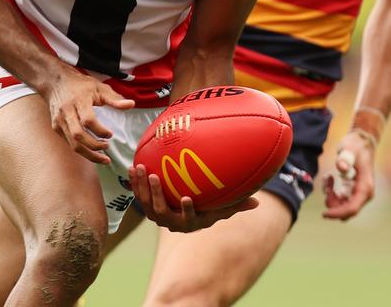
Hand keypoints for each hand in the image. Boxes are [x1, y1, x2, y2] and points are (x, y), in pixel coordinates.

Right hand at [45, 70, 134, 164]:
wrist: (55, 82)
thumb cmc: (80, 85)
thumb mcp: (99, 88)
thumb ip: (114, 99)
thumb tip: (131, 105)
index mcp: (79, 101)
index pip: (88, 120)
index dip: (101, 131)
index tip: (111, 134)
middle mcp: (67, 112)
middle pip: (78, 135)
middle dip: (95, 146)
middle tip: (107, 147)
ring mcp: (59, 121)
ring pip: (73, 144)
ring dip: (88, 154)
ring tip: (103, 158)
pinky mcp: (56, 127)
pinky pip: (69, 143)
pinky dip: (81, 149)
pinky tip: (91, 150)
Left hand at [128, 164, 257, 232]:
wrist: (185, 216)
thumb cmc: (207, 210)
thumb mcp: (221, 210)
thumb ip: (236, 206)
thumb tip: (258, 202)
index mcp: (189, 222)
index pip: (187, 218)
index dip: (186, 210)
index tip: (187, 198)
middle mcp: (170, 222)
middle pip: (160, 210)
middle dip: (155, 194)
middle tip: (155, 176)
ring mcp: (157, 215)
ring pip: (145, 203)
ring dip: (141, 186)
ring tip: (140, 168)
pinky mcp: (146, 207)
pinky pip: (138, 195)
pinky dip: (134, 183)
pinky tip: (132, 167)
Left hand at [322, 130, 375, 220]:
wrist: (361, 142)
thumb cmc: (356, 145)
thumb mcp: (349, 148)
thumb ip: (345, 157)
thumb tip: (341, 168)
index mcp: (365, 188)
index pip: (352, 209)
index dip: (338, 213)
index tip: (324, 213)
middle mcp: (365, 194)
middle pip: (346, 211)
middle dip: (332, 202)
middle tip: (327, 182)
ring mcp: (359, 194)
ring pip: (342, 206)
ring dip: (330, 195)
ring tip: (328, 177)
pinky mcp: (353, 191)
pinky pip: (340, 200)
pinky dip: (332, 192)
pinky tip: (329, 177)